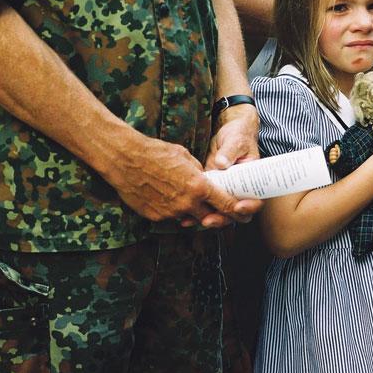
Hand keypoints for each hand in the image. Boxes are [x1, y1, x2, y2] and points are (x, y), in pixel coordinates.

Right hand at [102, 131, 260, 228]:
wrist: (125, 159)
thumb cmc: (156, 153)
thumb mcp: (185, 157)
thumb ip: (199, 173)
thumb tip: (206, 180)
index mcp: (198, 186)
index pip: (226, 205)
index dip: (239, 212)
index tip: (247, 214)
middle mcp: (187, 203)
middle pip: (210, 217)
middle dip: (217, 215)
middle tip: (221, 212)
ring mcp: (170, 213)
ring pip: (190, 219)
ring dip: (195, 213)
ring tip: (190, 201)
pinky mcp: (155, 217)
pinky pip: (172, 218)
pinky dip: (175, 212)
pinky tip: (169, 199)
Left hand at [191, 104, 262, 226]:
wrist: (228, 132)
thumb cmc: (238, 135)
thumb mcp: (236, 141)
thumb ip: (229, 152)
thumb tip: (222, 163)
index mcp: (253, 180)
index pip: (256, 200)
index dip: (248, 207)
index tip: (237, 207)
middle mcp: (239, 189)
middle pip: (234, 212)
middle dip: (222, 218)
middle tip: (209, 220)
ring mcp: (225, 189)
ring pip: (218, 211)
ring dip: (206, 218)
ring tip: (190, 221)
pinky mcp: (210, 187)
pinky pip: (205, 202)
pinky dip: (195, 210)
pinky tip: (182, 216)